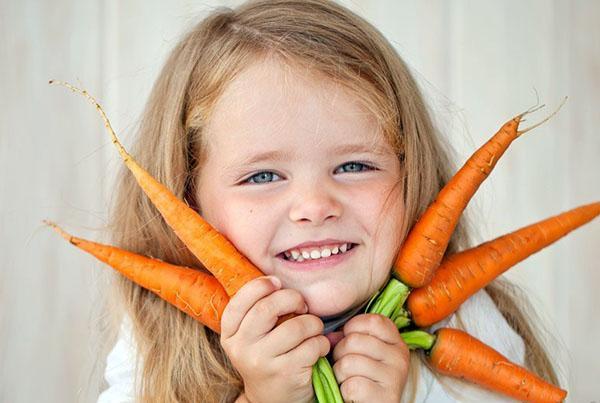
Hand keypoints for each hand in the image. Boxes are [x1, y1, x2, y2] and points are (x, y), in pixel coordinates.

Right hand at [220, 276, 329, 402]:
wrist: (272, 400)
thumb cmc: (267, 357)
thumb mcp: (252, 336)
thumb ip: (257, 310)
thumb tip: (277, 279)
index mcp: (230, 334)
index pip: (240, 301)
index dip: (260, 286)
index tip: (277, 283)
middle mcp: (241, 348)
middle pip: (267, 308)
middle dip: (292, 299)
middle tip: (302, 305)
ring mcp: (261, 363)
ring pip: (295, 327)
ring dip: (313, 323)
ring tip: (314, 329)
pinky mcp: (284, 374)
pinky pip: (312, 346)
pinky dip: (322, 342)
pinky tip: (318, 347)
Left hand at [331, 313, 409, 402]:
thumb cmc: (363, 375)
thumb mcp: (361, 352)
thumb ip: (348, 337)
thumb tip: (329, 337)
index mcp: (395, 341)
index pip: (372, 321)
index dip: (352, 328)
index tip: (349, 341)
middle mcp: (399, 356)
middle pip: (354, 341)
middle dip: (339, 353)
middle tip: (345, 365)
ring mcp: (395, 377)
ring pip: (349, 363)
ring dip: (340, 374)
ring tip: (348, 379)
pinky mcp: (386, 397)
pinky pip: (352, 386)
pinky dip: (345, 391)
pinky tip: (353, 394)